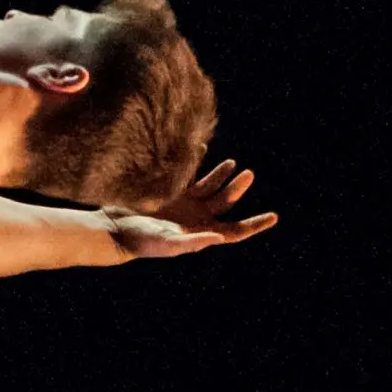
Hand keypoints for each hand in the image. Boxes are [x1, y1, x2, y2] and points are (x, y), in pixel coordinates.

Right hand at [110, 160, 277, 258]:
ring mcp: (186, 204)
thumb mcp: (169, 243)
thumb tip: (218, 236)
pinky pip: (191, 174)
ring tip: (233, 163)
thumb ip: (193, 242)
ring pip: (212, 187)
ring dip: (223, 175)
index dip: (255, 225)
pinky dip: (197, 162)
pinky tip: (202, 148)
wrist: (117, 229)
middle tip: (247, 173)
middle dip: (238, 188)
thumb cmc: (142, 241)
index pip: (236, 231)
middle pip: (225, 202)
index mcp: (201, 233)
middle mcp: (197, 219)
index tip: (274, 216)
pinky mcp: (172, 192)